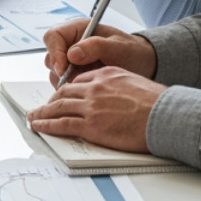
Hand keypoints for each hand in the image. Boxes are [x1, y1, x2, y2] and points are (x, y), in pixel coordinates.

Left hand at [26, 65, 161, 151]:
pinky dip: (47, 124)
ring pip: (58, 106)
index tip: (61, 96)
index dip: (67, 90)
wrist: (166, 116)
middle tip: (42, 106)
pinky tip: (39, 126)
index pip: (78, 81)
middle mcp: (95, 88)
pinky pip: (62, 123)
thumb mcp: (135, 83)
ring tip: (33, 117)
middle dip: (50, 100)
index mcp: (106, 75)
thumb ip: (119, 86)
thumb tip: (115, 97)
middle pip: (64, 92)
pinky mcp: (91, 125)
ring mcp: (91, 106)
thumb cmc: (159, 103)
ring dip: (42, 112)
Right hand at [44, 20, 156, 84]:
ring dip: (66, 82)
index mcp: (78, 30)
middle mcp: (71, 44)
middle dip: (60, 71)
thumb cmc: (133, 52)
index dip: (54, 52)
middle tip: (76, 81)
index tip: (63, 68)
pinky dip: (71, 89)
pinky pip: (63, 83)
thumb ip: (96, 46)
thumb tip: (73, 53)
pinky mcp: (75, 74)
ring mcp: (71, 60)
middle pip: (51, 56)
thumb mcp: (119, 46)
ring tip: (87, 84)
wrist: (143, 65)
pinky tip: (87, 89)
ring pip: (54, 72)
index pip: (53, 36)